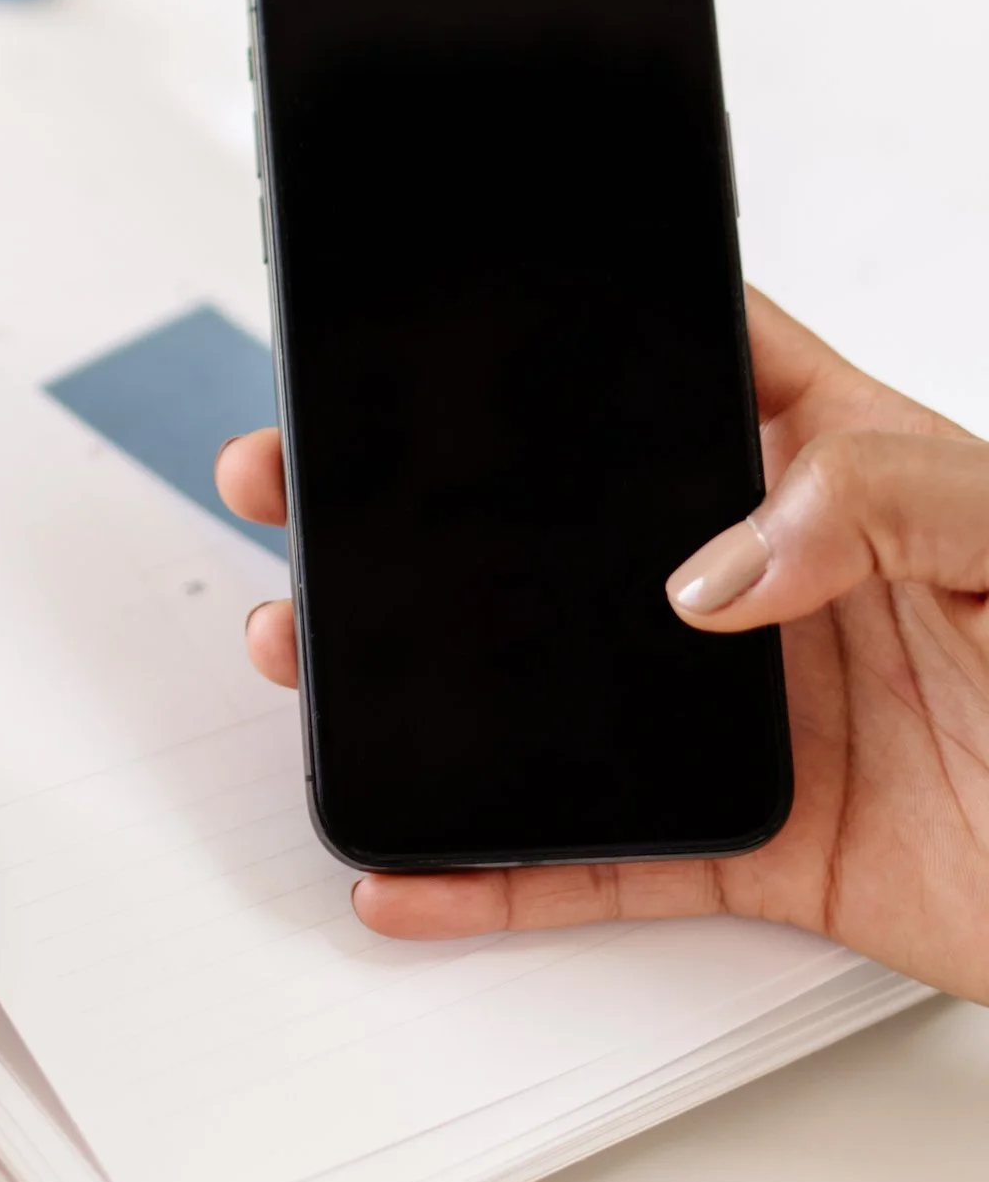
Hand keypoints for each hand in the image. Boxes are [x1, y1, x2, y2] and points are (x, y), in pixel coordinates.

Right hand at [216, 291, 988, 995]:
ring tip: (311, 646)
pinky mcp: (762, 848)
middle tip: (301, 473)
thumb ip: (880, 501)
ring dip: (415, 674)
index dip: (553, 329)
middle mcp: (771, 582)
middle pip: (556, 525)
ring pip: (544, 686)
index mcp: (840, 465)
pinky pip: (598, 860)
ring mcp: (753, 714)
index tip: (427, 307)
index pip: (680, 364)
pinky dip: (496, 874)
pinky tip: (413, 865)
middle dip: (414, 498)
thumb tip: (711, 562)